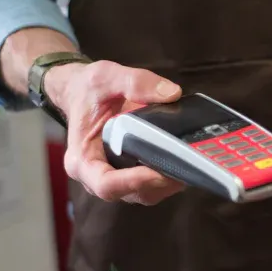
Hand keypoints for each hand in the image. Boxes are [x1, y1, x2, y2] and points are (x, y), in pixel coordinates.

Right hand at [47, 60, 186, 205]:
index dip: (133, 182)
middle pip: (131, 193)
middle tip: (186, 167)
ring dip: (168, 183)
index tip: (157, 172)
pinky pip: (152, 186)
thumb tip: (172, 93)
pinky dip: (168, 178)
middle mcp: (96, 176)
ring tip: (189, 163)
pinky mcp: (131, 176)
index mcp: (82, 159)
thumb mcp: (107, 77)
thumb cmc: (88, 90)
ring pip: (145, 194)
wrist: (83, 94)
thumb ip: (136, 82)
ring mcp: (115, 179)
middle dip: (159, 183)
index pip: (105, 184)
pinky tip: (183, 161)